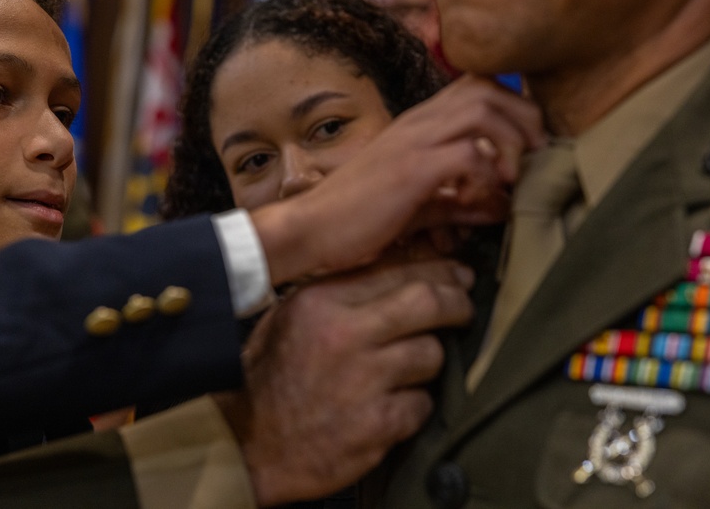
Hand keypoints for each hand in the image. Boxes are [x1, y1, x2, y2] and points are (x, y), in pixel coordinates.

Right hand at [215, 258, 473, 505]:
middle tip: (463, 309)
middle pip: (428, 303)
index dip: (438, 270)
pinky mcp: (377, 425)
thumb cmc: (268, 376)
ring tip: (412, 368)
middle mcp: (345, 335)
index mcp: (322, 301)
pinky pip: (422, 404)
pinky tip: (395, 405)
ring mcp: (363, 382)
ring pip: (431, 354)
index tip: (456, 276)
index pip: (397, 269)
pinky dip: (414, 405)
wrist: (245, 442)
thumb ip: (341, 291)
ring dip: (430, 360)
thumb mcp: (292, 316)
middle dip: (456, 304)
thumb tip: (401, 268)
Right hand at [252, 75, 542, 284]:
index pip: (478, 86)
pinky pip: (465, 153)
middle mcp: (417, 123)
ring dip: (511, 140)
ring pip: (482, 109)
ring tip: (512, 176)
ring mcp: (412, 142)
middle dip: (525, 119)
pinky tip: (481, 198)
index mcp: (418, 125)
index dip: (515, 108)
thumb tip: (501, 207)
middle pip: (489, 87)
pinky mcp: (408, 170)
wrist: (309, 231)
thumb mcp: (419, 207)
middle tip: (534, 159)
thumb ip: (460, 202)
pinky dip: (485, 173)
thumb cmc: (357, 220)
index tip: (528, 148)